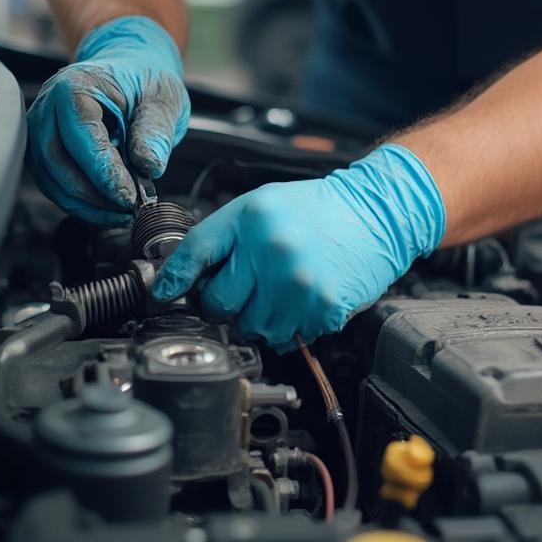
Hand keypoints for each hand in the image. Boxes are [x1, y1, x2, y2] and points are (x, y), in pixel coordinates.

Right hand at [27, 16, 189, 223]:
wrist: (131, 71)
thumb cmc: (144, 80)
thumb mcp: (163, 99)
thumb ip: (155, 131)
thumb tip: (149, 165)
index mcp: (76, 85)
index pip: (81, 135)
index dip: (104, 171)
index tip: (129, 195)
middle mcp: (49, 107)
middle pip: (57, 161)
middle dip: (92, 194)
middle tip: (127, 209)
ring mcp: (43, 129)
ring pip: (51, 179)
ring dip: (85, 204)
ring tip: (121, 212)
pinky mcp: (47, 149)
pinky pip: (55, 183)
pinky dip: (80, 202)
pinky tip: (108, 207)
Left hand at [152, 145, 445, 347]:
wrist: (376, 213)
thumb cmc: (317, 209)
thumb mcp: (262, 204)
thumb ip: (223, 236)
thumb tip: (180, 276)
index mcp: (252, 217)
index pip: (195, 254)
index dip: (175, 279)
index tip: (165, 293)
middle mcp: (272, 249)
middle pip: (219, 304)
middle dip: (225, 302)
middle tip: (245, 288)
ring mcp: (298, 283)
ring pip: (251, 328)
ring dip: (258, 320)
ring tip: (277, 293)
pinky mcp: (321, 308)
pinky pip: (285, 337)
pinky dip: (288, 327)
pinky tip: (299, 302)